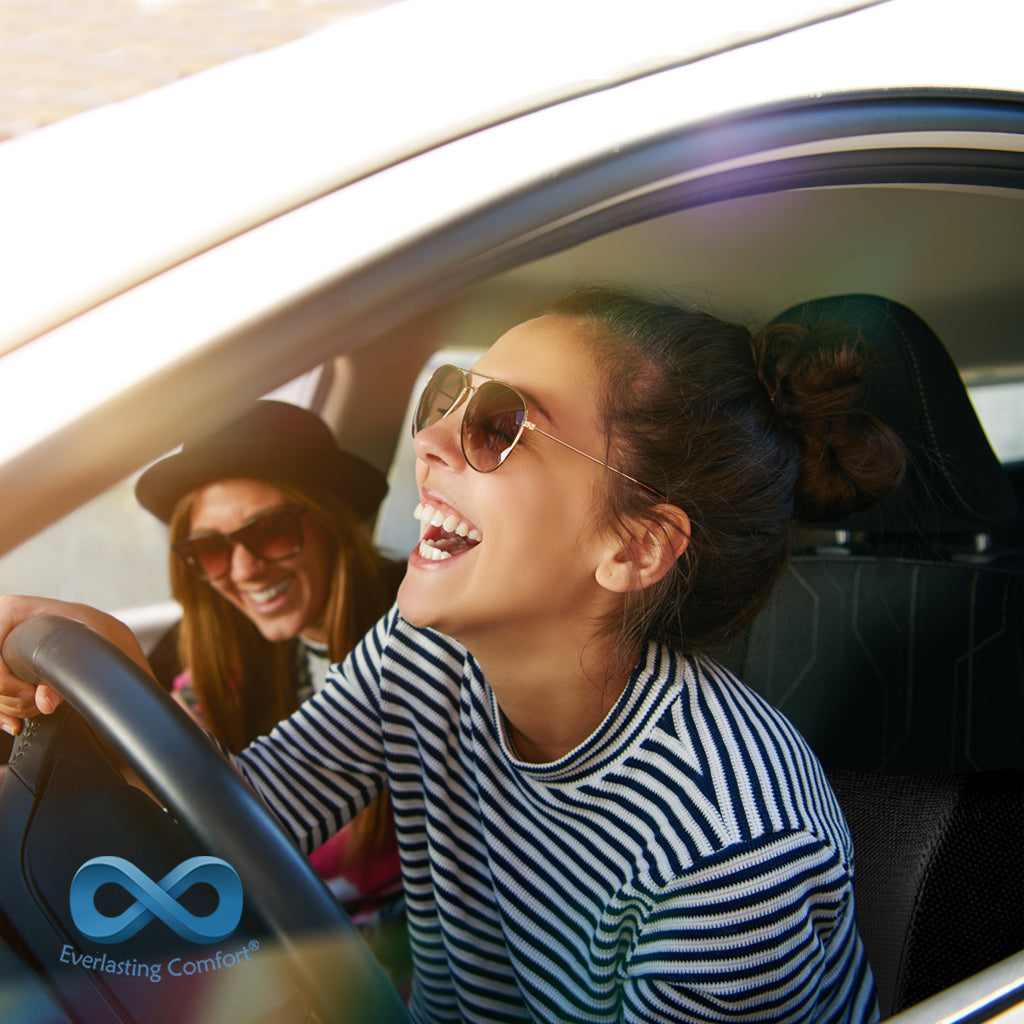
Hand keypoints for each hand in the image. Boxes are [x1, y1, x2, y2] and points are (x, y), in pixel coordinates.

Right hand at [0, 595, 153, 735]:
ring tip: (35, 708)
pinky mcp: (4, 666)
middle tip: (35, 702)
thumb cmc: (89, 626)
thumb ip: (67, 668)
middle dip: (9, 696)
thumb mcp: (85, 640)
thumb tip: (44, 702)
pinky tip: (15, 724)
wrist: (97, 630)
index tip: (28, 692)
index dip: (3, 679)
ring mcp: (0, 647)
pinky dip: (3, 713)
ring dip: (9, 706)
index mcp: (12, 610)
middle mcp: (0, 627)